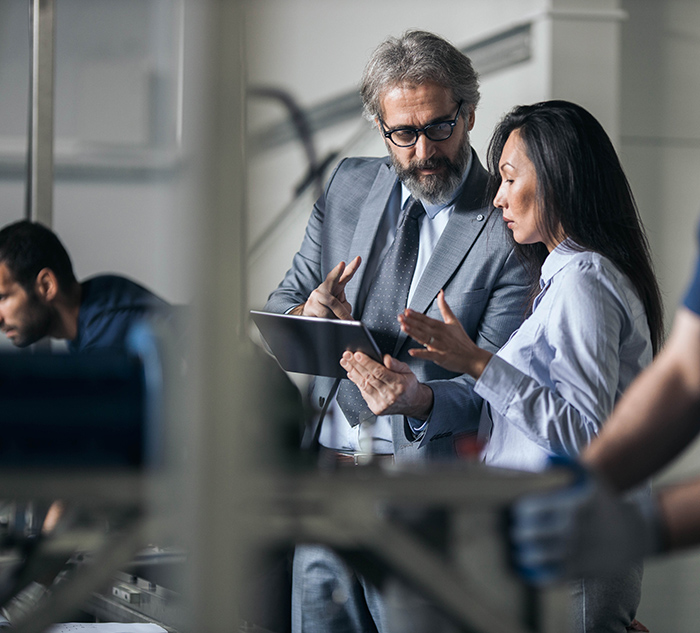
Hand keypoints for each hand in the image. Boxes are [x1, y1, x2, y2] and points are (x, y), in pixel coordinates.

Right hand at [290, 257, 360, 319]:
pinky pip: (324, 315)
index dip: (352, 267)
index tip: (358, 259)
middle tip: (341, 264)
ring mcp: (316, 296)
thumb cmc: (328, 309)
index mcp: (336, 286)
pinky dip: (330, 321)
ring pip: (331, 306)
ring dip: (338, 316)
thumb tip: (345, 317)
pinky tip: (327, 320)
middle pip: (331, 279)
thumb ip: (345, 308)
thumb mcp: (341, 307)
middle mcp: (325, 288)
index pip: (345, 276)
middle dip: (337, 271)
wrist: (309, 315)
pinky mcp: (310, 305)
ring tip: (337, 319)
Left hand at [339, 351, 433, 419]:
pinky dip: (356, 382)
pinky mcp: (376, 409)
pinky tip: (351, 373)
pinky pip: (364, 393)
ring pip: (364, 385)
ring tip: (345, 362)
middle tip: (347, 356)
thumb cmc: (408, 385)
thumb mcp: (408, 371)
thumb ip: (396, 364)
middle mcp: (390, 395)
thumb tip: (385, 358)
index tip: (357, 354)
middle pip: (369, 378)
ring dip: (353, 372)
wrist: (413, 403)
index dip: (367, 363)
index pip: (379, 372)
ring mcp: (382, 404)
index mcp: (399, 384)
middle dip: (355, 365)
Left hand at [398, 290, 491, 378]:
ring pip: (424, 338)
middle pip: (423, 327)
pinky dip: (421, 353)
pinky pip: (429, 355)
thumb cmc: (461, 340)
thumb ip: (444, 307)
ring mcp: (440, 346)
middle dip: (410, 321)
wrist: (473, 357)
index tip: (406, 310)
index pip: (426, 319)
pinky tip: (411, 351)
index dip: (416, 315)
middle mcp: (439, 335)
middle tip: (399, 317)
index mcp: (441, 326)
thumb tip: (440, 292)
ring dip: (413, 333)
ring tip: (403, 327)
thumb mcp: (453, 321)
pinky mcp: (441, 357)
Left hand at [510, 457, 660, 584]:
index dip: (519, 511)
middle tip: (515, 531)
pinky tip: (530, 568)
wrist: (634, 534)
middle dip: (517, 532)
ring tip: (519, 550)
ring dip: (522, 554)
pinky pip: (550, 576)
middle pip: (528, 533)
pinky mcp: (581, 571)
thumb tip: (543, 461)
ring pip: (536, 556)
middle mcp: (572, 529)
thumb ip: (567, 466)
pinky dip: (535, 574)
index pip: (530, 508)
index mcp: (571, 505)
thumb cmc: (606, 503)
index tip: (517, 512)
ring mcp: (577, 552)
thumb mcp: (592, 478)